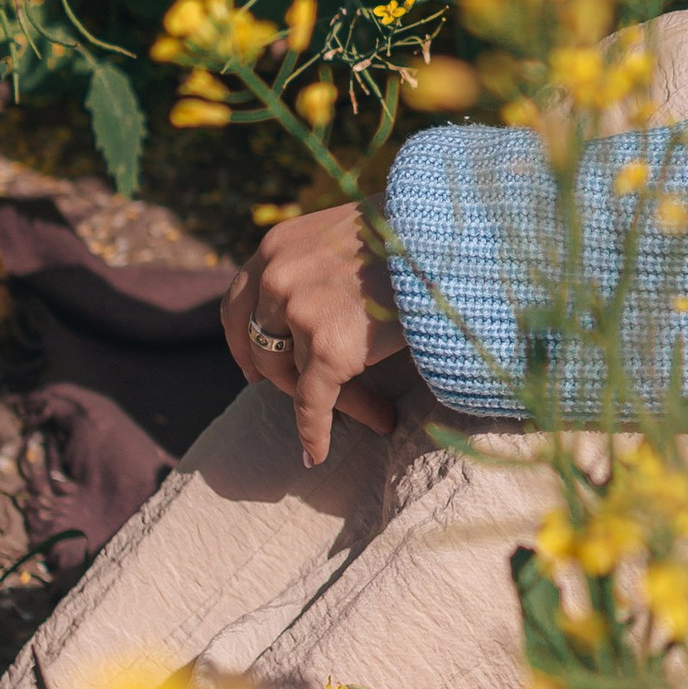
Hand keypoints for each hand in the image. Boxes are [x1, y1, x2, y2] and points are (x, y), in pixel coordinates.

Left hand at [223, 203, 408, 470]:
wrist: (448, 239)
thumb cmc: (415, 236)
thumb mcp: (348, 234)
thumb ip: (319, 265)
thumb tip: (322, 310)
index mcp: (278, 246)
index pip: (239, 303)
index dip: (242, 342)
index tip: (252, 369)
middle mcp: (277, 277)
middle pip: (264, 347)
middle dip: (287, 378)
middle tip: (302, 396)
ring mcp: (300, 313)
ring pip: (298, 378)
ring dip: (329, 402)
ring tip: (378, 415)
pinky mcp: (328, 348)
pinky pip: (313, 404)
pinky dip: (315, 433)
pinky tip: (317, 454)